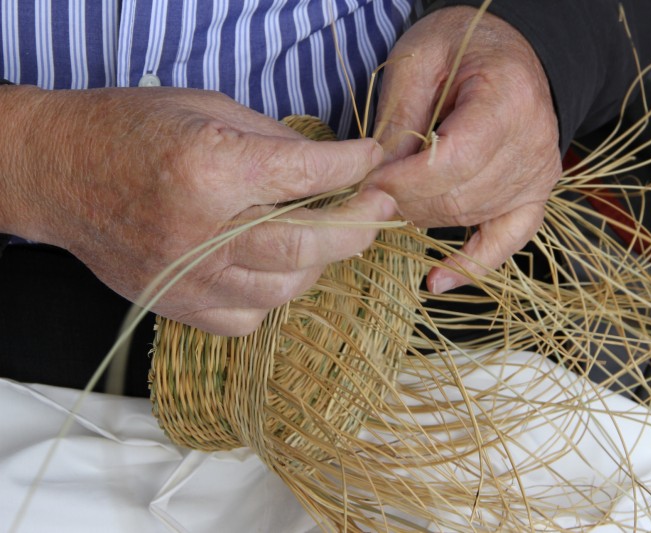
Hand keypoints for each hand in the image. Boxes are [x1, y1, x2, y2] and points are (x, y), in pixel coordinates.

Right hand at [0, 86, 393, 335]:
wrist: (59, 173)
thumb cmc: (131, 130)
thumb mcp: (208, 108)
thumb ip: (276, 141)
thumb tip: (334, 167)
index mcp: (209, 171)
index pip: (306, 175)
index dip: (352, 166)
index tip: (372, 161)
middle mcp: (201, 233)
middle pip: (308, 244)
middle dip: (360, 225)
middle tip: (381, 206)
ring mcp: (187, 279)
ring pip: (286, 288)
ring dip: (320, 261)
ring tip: (328, 235)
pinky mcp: (176, 306)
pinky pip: (248, 319)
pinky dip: (274, 296)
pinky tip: (274, 268)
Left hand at [367, 6, 560, 293]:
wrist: (510, 51)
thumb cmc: (462, 46)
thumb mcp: (419, 59)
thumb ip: (400, 118)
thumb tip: (378, 181)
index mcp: (508, 99)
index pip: (452, 161)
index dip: (405, 180)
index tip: (369, 181)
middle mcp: (533, 144)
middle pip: (460, 195)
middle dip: (406, 200)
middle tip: (371, 193)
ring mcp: (539, 175)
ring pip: (471, 217)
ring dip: (424, 217)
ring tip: (392, 205)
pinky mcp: (534, 196)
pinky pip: (507, 241)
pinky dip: (472, 265)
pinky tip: (437, 281)